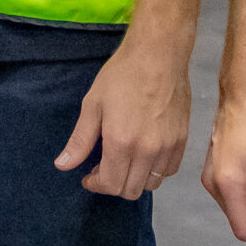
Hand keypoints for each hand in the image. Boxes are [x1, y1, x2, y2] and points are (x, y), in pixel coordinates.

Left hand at [54, 37, 190, 199]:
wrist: (159, 55)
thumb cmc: (123, 75)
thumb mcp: (93, 104)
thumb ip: (80, 140)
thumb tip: (63, 165)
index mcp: (121, 142)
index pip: (111, 185)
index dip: (96, 185)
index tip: (89, 176)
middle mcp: (147, 150)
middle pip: (131, 190)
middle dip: (113, 185)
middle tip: (103, 168)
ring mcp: (168, 146)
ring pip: (152, 184)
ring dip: (135, 179)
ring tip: (124, 161)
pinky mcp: (182, 140)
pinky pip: (169, 170)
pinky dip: (154, 170)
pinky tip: (143, 154)